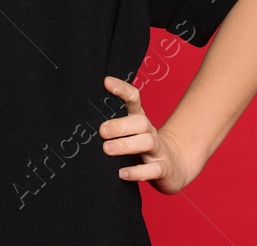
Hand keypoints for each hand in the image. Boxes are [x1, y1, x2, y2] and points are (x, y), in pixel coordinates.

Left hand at [99, 76, 200, 193]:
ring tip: (107, 149)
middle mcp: (149, 132)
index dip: (122, 89)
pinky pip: (153, 170)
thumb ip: (111, 124)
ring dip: (126, 145)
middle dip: (120, 125)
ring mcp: (159, 151)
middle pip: (140, 122)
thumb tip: (82, 117)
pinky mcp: (163, 170)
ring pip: (148, 143)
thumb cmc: (141, 148)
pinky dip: (137, 172)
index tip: (106, 83)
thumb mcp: (129, 133)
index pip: (133, 99)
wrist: (174, 167)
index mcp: (139, 120)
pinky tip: (121, 173)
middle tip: (102, 131)